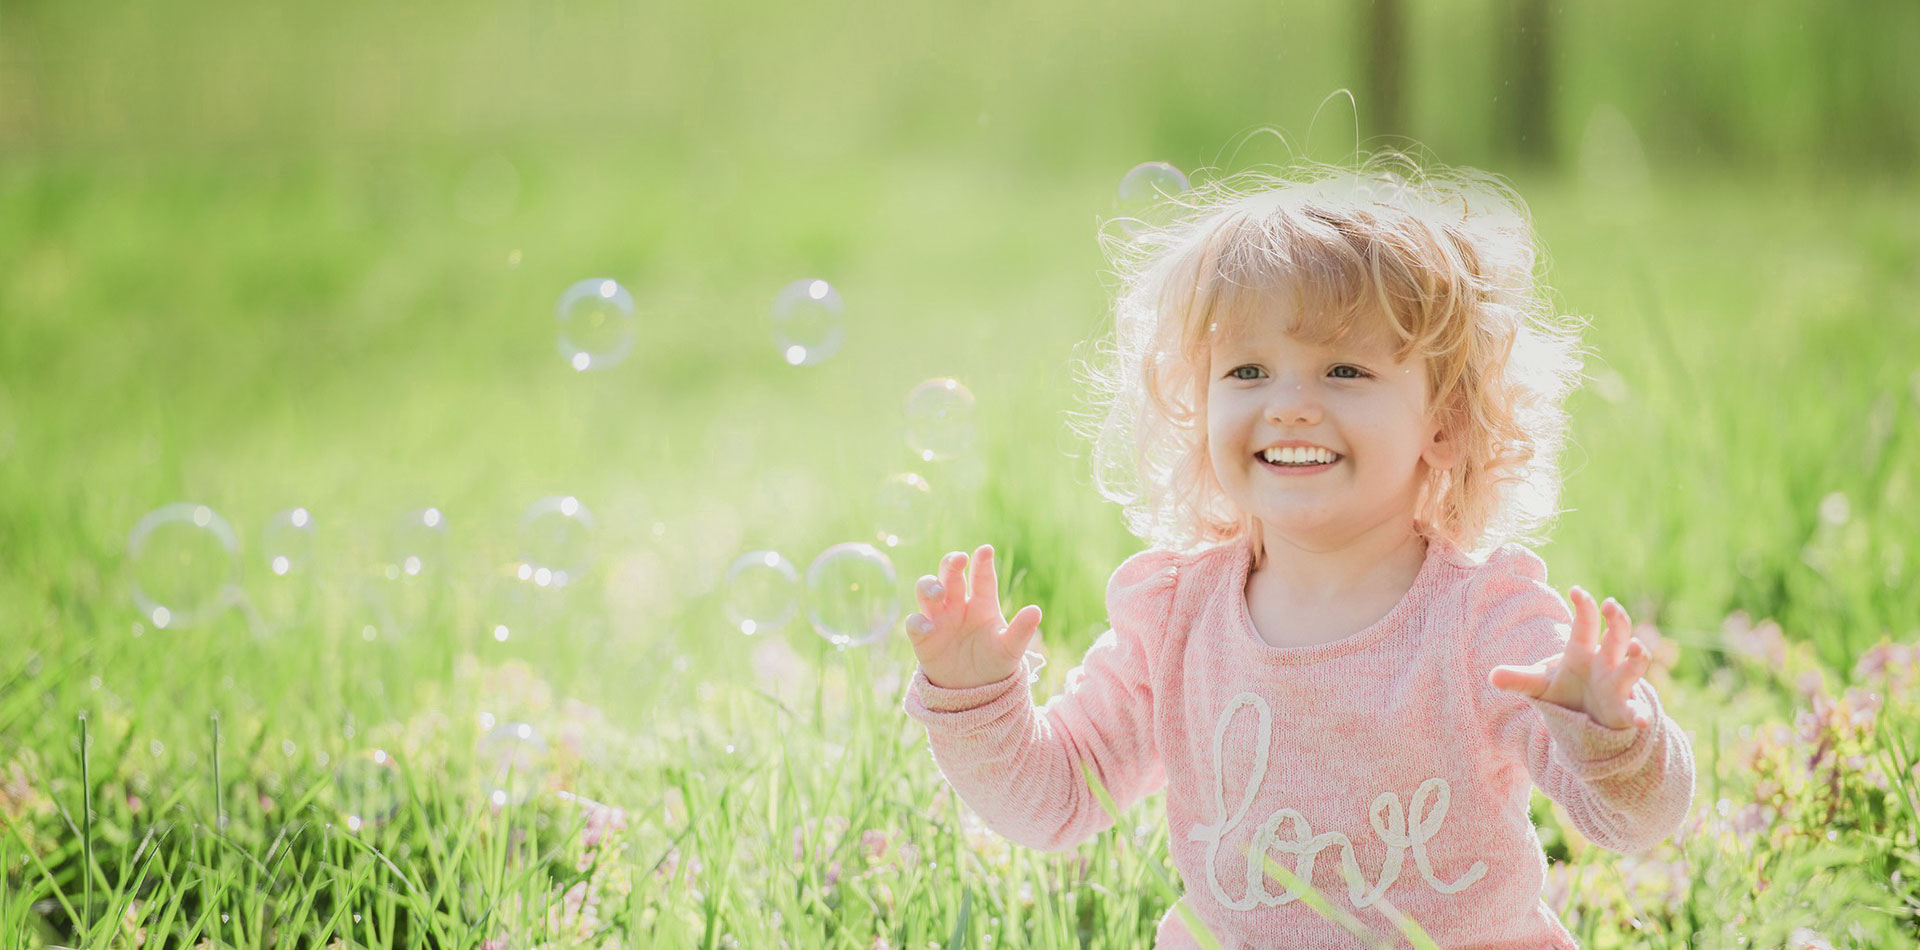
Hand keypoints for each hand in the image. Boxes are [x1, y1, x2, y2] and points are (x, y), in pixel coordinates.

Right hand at [904, 544, 1042, 690]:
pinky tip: (928, 627)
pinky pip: (914, 622)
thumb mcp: (1010, 649)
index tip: (986, 550)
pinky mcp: (922, 637)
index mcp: (982, 603)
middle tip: (958, 559)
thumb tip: (1036, 611)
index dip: (982, 563)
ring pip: (926, 591)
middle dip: (951, 564)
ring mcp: (938, 618)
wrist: (973, 692)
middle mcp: (958, 604)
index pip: (982, 578)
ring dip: (929, 586)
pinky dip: (918, 621)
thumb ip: (1021, 631)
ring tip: (940, 593)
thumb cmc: (994, 663)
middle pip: (950, 574)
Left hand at [1489, 586, 1652, 730]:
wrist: (1582, 719)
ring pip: (1633, 666)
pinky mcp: (1624, 710)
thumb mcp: (1539, 685)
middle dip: (1617, 620)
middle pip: (1617, 636)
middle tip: (1611, 604)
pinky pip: (1635, 711)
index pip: (1585, 624)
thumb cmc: (1564, 692)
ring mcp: (1617, 685)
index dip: (1584, 607)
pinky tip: (1641, 721)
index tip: (1576, 591)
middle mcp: (1605, 663)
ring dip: (1637, 657)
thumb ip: (1519, 679)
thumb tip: (1492, 676)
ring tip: (1635, 647)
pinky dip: (1639, 715)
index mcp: (1582, 651)